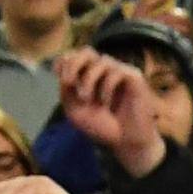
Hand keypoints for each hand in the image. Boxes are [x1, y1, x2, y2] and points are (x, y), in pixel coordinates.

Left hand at [56, 48, 168, 174]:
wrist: (125, 142)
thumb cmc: (102, 126)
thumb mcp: (75, 111)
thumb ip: (67, 91)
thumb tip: (64, 72)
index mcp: (89, 75)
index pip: (75, 55)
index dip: (64, 60)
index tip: (58, 75)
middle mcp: (105, 71)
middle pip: (87, 51)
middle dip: (74, 64)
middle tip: (69, 82)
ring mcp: (120, 72)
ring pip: (101, 60)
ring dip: (88, 80)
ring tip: (87, 99)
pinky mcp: (134, 77)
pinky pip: (116, 72)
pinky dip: (106, 88)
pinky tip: (107, 103)